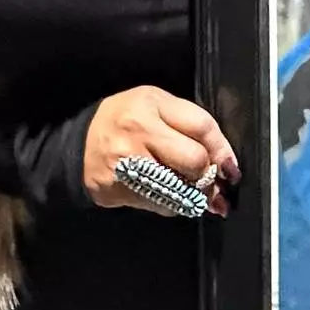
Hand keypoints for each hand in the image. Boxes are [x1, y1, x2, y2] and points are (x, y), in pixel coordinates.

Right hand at [83, 87, 239, 216]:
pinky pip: (163, 205)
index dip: (223, 150)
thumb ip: (189, 124)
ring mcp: (127, 164)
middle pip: (194, 161)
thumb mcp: (156, 105)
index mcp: (152, 104)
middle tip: (210, 178)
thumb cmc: (125, 120)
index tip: (230, 166)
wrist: (78, 145)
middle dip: (208, 173)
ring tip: (196, 192)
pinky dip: (174, 204)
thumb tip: (225, 161)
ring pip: (181, 189)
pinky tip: (170, 194)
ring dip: (195, 195)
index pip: (202, 127)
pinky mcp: (120, 190)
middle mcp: (139, 132)